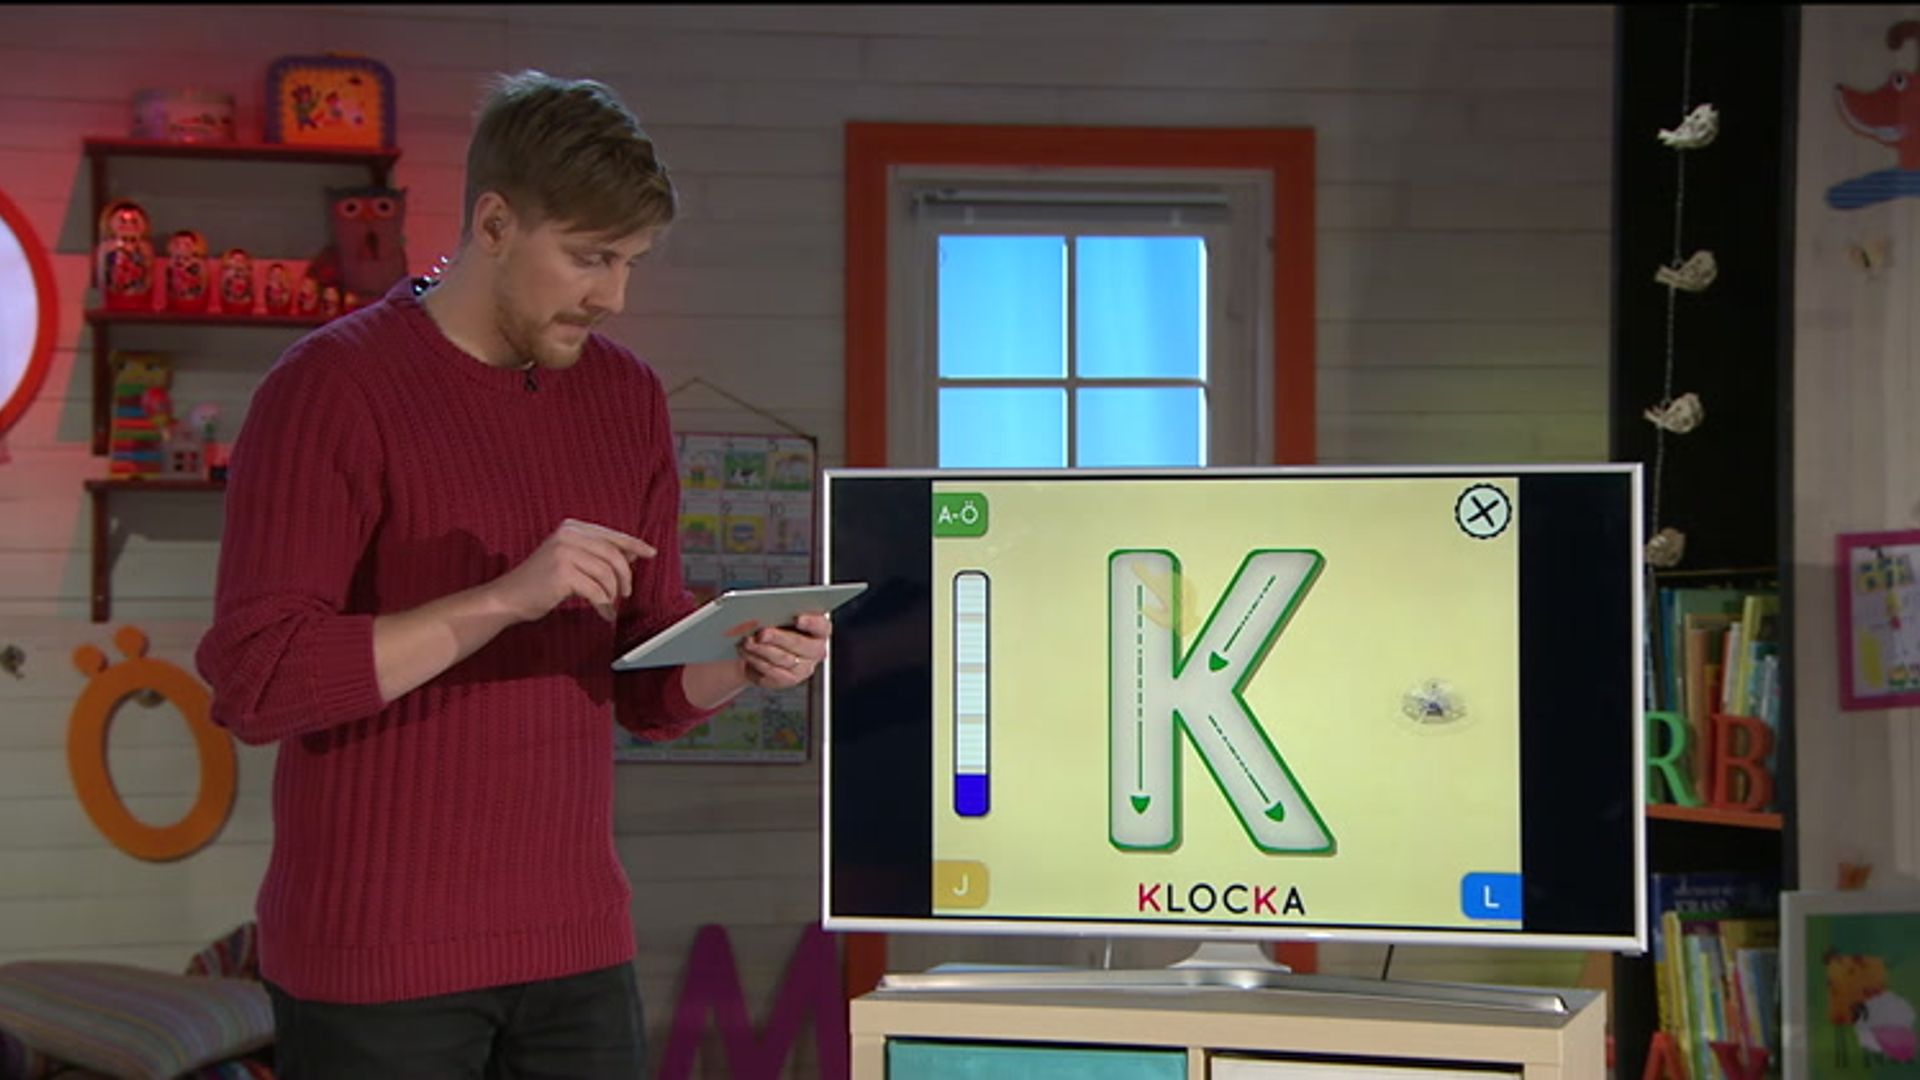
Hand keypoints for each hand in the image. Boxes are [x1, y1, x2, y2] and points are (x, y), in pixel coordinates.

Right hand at [489, 518, 656, 623]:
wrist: (509, 597)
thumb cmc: (541, 582)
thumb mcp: (571, 560)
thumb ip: (598, 554)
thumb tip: (633, 553)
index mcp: (571, 528)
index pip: (611, 535)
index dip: (634, 544)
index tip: (651, 552)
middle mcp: (568, 535)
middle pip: (613, 554)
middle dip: (625, 576)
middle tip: (626, 593)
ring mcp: (564, 552)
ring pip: (607, 573)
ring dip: (612, 594)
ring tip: (608, 605)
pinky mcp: (562, 572)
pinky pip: (597, 590)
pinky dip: (604, 605)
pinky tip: (603, 614)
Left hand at [738, 612, 830, 688]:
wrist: (763, 646)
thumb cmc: (776, 625)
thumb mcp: (780, 613)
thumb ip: (780, 612)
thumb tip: (766, 613)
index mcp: (819, 630)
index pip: (821, 626)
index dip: (811, 623)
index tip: (798, 618)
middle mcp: (815, 650)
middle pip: (799, 644)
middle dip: (778, 638)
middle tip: (761, 633)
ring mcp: (803, 668)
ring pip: (783, 660)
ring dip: (762, 650)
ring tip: (747, 642)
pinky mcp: (788, 680)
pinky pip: (772, 674)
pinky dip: (756, 662)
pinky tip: (747, 653)